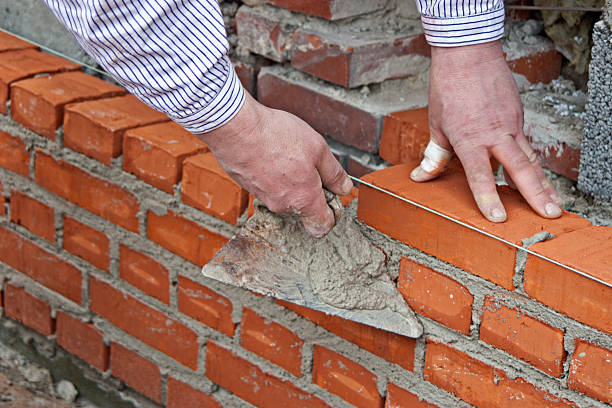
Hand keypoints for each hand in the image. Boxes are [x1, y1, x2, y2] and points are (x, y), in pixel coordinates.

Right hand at [196, 93, 352, 236]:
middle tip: (309, 164)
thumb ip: (334, 173)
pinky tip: (271, 152)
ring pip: (285, 195)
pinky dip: (272, 173)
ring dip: (290, 179)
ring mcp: (262, 197)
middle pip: (303, 208)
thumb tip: (345, 188)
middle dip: (310, 190)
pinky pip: (268, 185)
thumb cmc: (276, 136)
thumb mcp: (318, 149)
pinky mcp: (248, 186)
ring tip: (287, 152)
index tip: (332, 196)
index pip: (321, 227)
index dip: (332, 214)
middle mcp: (282, 205)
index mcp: (304, 200)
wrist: (236, 128)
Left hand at [411, 40, 561, 221]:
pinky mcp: (518, 115)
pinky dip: (533, 162)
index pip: (480, 175)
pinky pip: (527, 144)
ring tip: (553, 203)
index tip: (498, 218)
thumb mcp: (436, 125)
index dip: (488, 198)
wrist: (467, 52)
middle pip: (521, 169)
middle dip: (536, 195)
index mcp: (469, 139)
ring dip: (542, 182)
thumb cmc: (448, 88)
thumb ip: (435, 155)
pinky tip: (537, 177)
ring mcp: (510, 124)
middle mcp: (495, 133)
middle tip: (549, 215)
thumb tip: (420, 177)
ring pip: (531, 158)